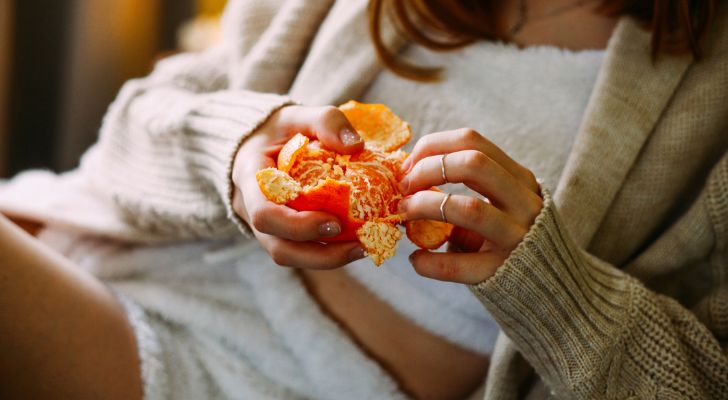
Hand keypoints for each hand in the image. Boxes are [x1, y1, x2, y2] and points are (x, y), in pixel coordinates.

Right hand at [231, 105, 366, 268]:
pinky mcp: (280, 233)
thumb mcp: (299, 115)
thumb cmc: (279, 129)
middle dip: (319, 254)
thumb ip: (326, 121)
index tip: (335, 222)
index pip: (264, 214)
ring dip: (327, 259)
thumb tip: (357, 146)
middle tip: (359, 245)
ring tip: (364, 248)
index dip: (297, 226)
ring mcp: (265, 226)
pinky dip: (327, 252)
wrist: (257, 140)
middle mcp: (251, 209)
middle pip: (278, 248)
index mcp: (250, 179)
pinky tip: (356, 242)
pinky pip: (299, 251)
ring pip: (289, 256)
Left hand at [398, 128, 542, 283]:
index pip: (472, 141)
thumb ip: (469, 187)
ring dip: (425, 206)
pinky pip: (458, 264)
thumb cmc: (512, 238)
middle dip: (428, 169)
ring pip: (468, 208)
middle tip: (404, 186)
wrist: (553, 288)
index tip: (409, 165)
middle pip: (473, 164)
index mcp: (520, 179)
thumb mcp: (503, 204)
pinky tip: (416, 260)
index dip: (433, 147)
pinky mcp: (502, 272)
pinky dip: (429, 261)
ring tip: (404, 213)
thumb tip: (409, 177)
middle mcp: (524, 203)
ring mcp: (517, 238)